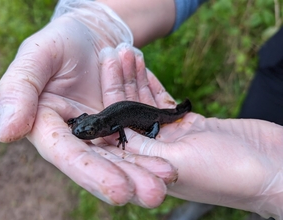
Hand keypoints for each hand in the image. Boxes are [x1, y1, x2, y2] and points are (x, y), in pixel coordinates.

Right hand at [0, 1, 177, 206]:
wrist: (92, 33)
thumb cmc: (58, 43)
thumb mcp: (34, 59)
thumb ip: (18, 93)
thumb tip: (6, 134)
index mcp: (50, 128)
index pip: (69, 156)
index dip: (92, 174)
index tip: (119, 191)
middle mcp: (77, 138)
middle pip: (101, 165)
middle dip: (128, 180)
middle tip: (154, 194)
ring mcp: (103, 133)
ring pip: (123, 157)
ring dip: (146, 171)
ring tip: (168, 178)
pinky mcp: (123, 124)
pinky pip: (139, 139)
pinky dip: (154, 149)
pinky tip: (171, 160)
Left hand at [100, 46, 282, 218]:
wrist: (272, 168)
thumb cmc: (229, 174)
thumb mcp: (180, 162)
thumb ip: (146, 149)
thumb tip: (116, 133)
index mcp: (149, 164)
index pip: (119, 129)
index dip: (110, 99)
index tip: (104, 71)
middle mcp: (156, 150)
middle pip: (130, 111)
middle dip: (121, 81)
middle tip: (115, 52)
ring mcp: (172, 136)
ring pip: (146, 104)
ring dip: (137, 79)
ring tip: (129, 53)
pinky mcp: (189, 125)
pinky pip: (165, 102)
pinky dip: (155, 86)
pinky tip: (144, 69)